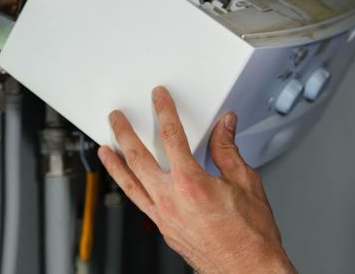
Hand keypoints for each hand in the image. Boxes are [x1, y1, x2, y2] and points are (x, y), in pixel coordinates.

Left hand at [98, 87, 296, 273]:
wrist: (249, 269)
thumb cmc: (250, 235)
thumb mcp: (245, 182)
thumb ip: (228, 150)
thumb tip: (224, 128)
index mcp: (191, 182)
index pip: (172, 135)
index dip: (164, 111)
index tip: (158, 98)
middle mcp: (171, 199)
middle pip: (138, 157)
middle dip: (125, 133)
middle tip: (116, 118)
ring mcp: (164, 217)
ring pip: (130, 184)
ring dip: (114, 163)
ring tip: (104, 149)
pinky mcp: (164, 230)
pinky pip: (139, 203)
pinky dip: (129, 188)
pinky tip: (126, 183)